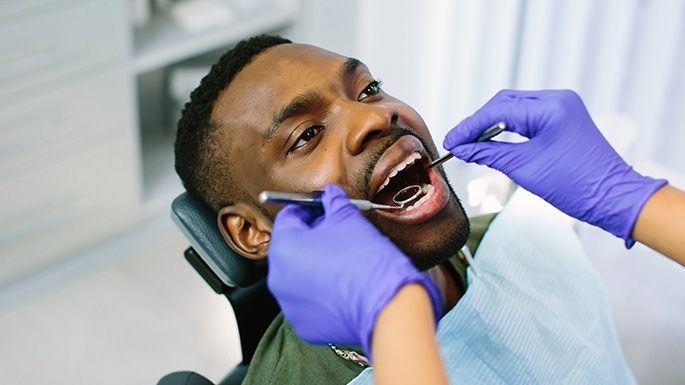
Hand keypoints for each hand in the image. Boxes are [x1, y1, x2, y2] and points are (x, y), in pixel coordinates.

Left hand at [267, 183, 441, 357]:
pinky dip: (321, 291)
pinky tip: (343, 286)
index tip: (324, 209)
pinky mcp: (304, 324)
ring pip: (298, 276)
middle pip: (291, 248)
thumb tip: (330, 194)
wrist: (386, 304)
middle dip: (311, 237)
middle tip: (337, 234)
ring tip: (343, 262)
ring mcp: (289, 304)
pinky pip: (308, 300)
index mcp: (284, 247)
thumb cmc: (366, 259)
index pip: (288, 217)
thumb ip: (333, 201)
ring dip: (315, 265)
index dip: (309, 209)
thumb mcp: (348, 218)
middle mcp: (278, 278)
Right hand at [444, 89, 666, 245]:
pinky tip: (493, 140)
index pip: (498, 111)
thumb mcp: (524, 169)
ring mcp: (563, 107)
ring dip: (492, 124)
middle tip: (458, 143)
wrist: (613, 197)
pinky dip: (508, 127)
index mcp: (550, 108)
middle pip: (504, 103)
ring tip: (471, 143)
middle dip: (478, 123)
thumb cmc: (575, 186)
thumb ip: (489, 154)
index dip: (470, 127)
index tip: (451, 141)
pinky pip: (528, 116)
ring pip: (515, 108)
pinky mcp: (564, 117)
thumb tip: (462, 149)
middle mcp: (558, 100)